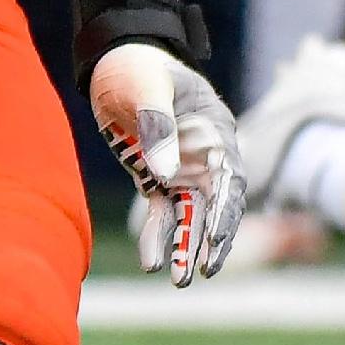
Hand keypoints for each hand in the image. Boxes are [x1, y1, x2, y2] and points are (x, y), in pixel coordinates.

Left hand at [95, 41, 240, 286]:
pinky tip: (150, 262)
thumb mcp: (147, 89)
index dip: (225, 212)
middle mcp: (205, 156)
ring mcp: (182, 168)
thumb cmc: (138, 68)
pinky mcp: (157, 178)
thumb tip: (166, 176)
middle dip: (211, 241)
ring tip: (180, 282)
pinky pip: (161, 212)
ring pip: (190, 216)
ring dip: (186, 248)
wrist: (116, 62)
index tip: (215, 241)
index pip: (229, 179)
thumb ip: (158, 127)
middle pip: (215, 205)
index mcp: (215, 132)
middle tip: (202, 273)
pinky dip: (157, 235)